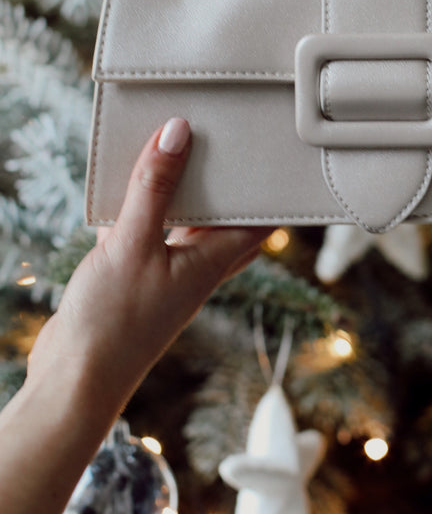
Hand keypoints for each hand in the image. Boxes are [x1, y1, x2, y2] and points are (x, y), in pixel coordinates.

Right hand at [27, 119, 268, 412]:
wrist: (73, 382)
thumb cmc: (112, 324)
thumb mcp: (133, 243)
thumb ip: (154, 188)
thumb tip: (179, 132)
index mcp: (213, 261)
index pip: (260, 220)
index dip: (271, 188)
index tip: (277, 152)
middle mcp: (197, 268)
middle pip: (225, 218)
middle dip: (226, 182)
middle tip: (226, 139)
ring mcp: (167, 274)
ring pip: (185, 223)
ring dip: (181, 191)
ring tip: (175, 147)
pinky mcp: (136, 277)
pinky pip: (151, 233)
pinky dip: (144, 210)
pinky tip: (126, 191)